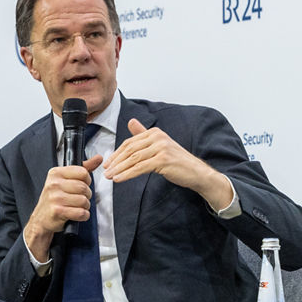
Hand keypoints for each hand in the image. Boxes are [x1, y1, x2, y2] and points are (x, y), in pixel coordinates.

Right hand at [23, 155, 103, 260]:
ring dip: (85, 206)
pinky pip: (81, 213)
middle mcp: (54, 184)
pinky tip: (76, 214)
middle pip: (84, 187)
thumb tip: (99, 158)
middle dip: (86, 195)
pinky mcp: (57, 211)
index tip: (82, 185)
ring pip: (84, 200)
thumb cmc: (54, 199)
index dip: (87, 181)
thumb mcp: (65, 180)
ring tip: (77, 207)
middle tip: (79, 199)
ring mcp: (55, 198)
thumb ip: (83, 168)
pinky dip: (83, 215)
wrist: (41, 218)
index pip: (83, 172)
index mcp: (56, 173)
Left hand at [103, 119, 233, 209]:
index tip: (107, 163)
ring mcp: (161, 148)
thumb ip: (143, 134)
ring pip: (133, 159)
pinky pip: (140, 167)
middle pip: (130, 150)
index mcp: (155, 133)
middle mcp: (157, 137)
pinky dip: (127, 174)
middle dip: (115, 161)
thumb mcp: (160, 145)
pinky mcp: (162, 160)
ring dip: (119, 169)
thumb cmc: (178, 161)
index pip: (130, 142)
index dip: (116, 153)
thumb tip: (130, 121)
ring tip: (110, 177)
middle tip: (106, 170)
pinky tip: (119, 179)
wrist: (196, 173)